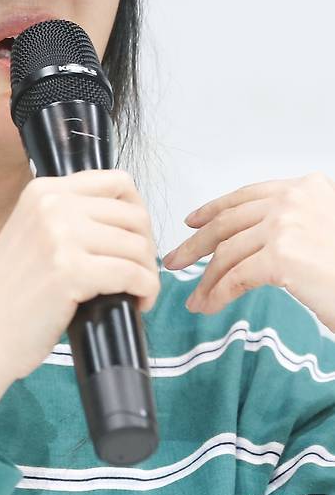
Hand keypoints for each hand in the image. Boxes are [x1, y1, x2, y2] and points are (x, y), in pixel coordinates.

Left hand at [162, 172, 334, 329]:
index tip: (192, 221)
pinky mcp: (281, 257)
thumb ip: (290, 224)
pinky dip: (218, 294)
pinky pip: (236, 278)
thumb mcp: (323, 231)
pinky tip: (209, 306)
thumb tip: (247, 237)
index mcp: (306, 188)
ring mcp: (286, 225)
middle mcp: (293, 199)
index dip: (213, 209)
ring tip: (194, 297)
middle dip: (196, 244)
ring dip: (206, 278)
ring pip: (229, 253)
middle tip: (175, 260)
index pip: (246, 196)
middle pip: (229, 222)